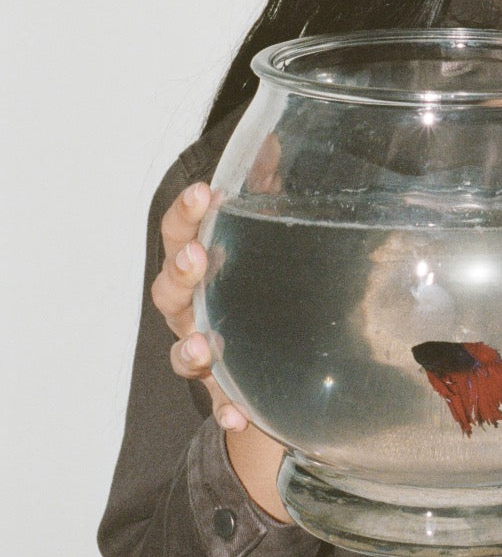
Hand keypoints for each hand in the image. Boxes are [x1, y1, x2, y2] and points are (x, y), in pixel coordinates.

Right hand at [150, 181, 249, 432]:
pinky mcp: (221, 388)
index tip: (203, 190)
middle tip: (200, 258)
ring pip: (181, 350)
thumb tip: (278, 138)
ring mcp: (198, 348)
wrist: (266, 352)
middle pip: (169, 290)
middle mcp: (188, 307)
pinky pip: (217, 402)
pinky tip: (238, 417)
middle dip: (182, 273)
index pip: (179, 233)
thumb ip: (265, 190)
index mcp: (196, 265)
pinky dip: (225, 409)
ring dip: (190, 348)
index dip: (186, 213)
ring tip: (205, 348)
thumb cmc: (253, 282)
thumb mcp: (262, 236)